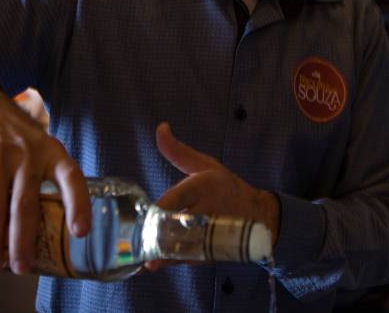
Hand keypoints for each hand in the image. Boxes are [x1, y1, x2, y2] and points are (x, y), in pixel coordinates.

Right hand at [0, 84, 90, 274]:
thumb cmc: (21, 138)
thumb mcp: (44, 148)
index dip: (78, 206)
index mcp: (52, 153)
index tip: (80, 233)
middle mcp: (27, 154)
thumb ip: (49, 179)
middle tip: (21, 268)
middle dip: (22, 241)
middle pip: (25, 204)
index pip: (72, 179)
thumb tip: (57, 228)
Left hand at [144, 122, 279, 270]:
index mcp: (204, 186)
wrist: (256, 216)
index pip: (178, 197)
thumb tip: (160, 127)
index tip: (145, 212)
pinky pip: (183, 258)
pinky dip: (167, 260)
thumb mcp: (204, 165)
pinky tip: (150, 260)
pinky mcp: (207, 251)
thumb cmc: (226, 186)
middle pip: (173, 224)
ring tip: (138, 253)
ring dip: (157, 250)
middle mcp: (206, 210)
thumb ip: (177, 151)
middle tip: (132, 235)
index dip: (160, 207)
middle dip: (152, 231)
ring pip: (177, 245)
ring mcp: (207, 234)